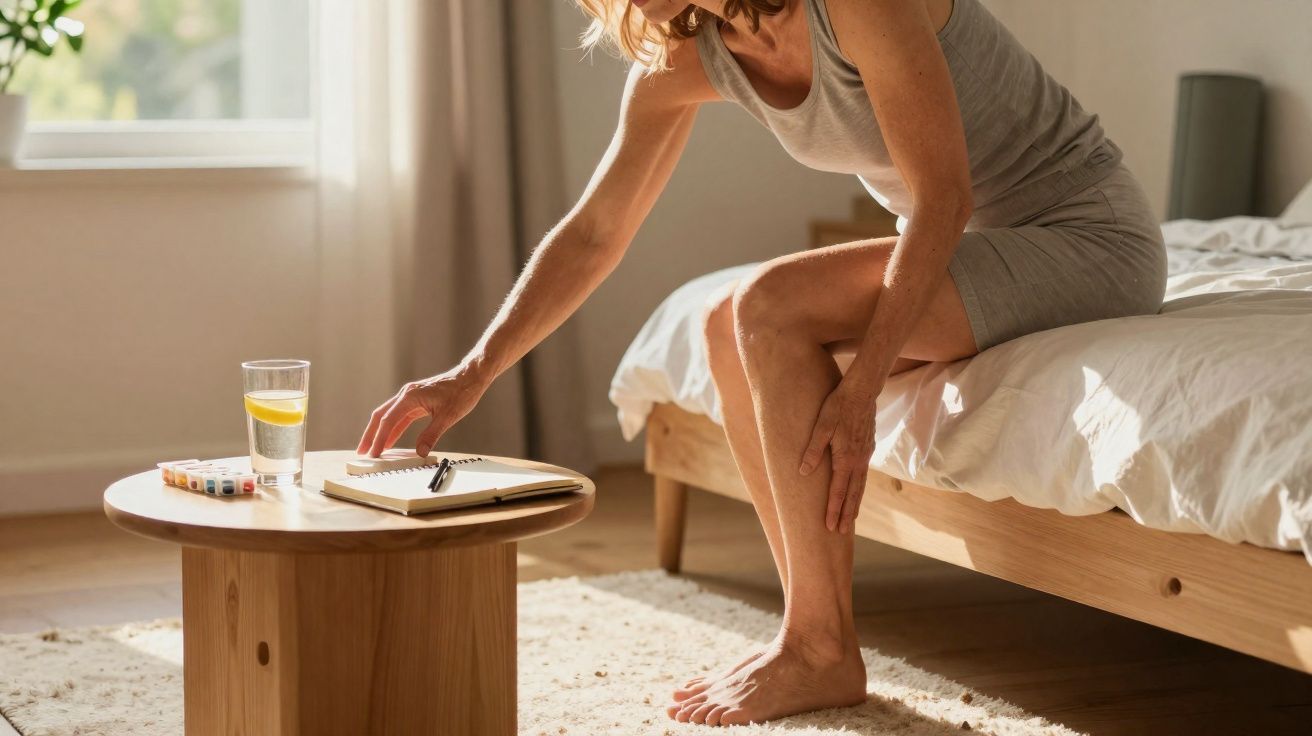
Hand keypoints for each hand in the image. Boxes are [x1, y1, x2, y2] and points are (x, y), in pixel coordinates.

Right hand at [356, 365, 486, 457]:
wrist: (471, 376)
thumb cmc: (462, 392)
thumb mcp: (448, 416)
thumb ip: (432, 435)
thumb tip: (420, 452)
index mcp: (410, 397)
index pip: (388, 421)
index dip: (379, 439)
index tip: (374, 453)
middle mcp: (406, 395)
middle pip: (380, 416)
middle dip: (370, 435)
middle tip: (362, 451)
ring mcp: (410, 397)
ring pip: (388, 415)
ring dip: (379, 432)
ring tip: (372, 448)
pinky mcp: (416, 401)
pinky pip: (400, 416)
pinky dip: (393, 428)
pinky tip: (390, 440)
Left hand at [798, 377, 881, 533]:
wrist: (863, 390)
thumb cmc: (838, 406)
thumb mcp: (821, 426)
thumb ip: (813, 450)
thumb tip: (803, 472)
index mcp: (846, 458)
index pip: (838, 491)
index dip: (833, 510)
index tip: (829, 527)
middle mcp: (859, 461)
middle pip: (853, 494)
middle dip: (846, 514)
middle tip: (841, 532)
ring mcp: (866, 455)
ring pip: (860, 485)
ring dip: (854, 503)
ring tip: (850, 518)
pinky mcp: (868, 447)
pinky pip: (863, 475)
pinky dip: (859, 488)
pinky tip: (856, 490)